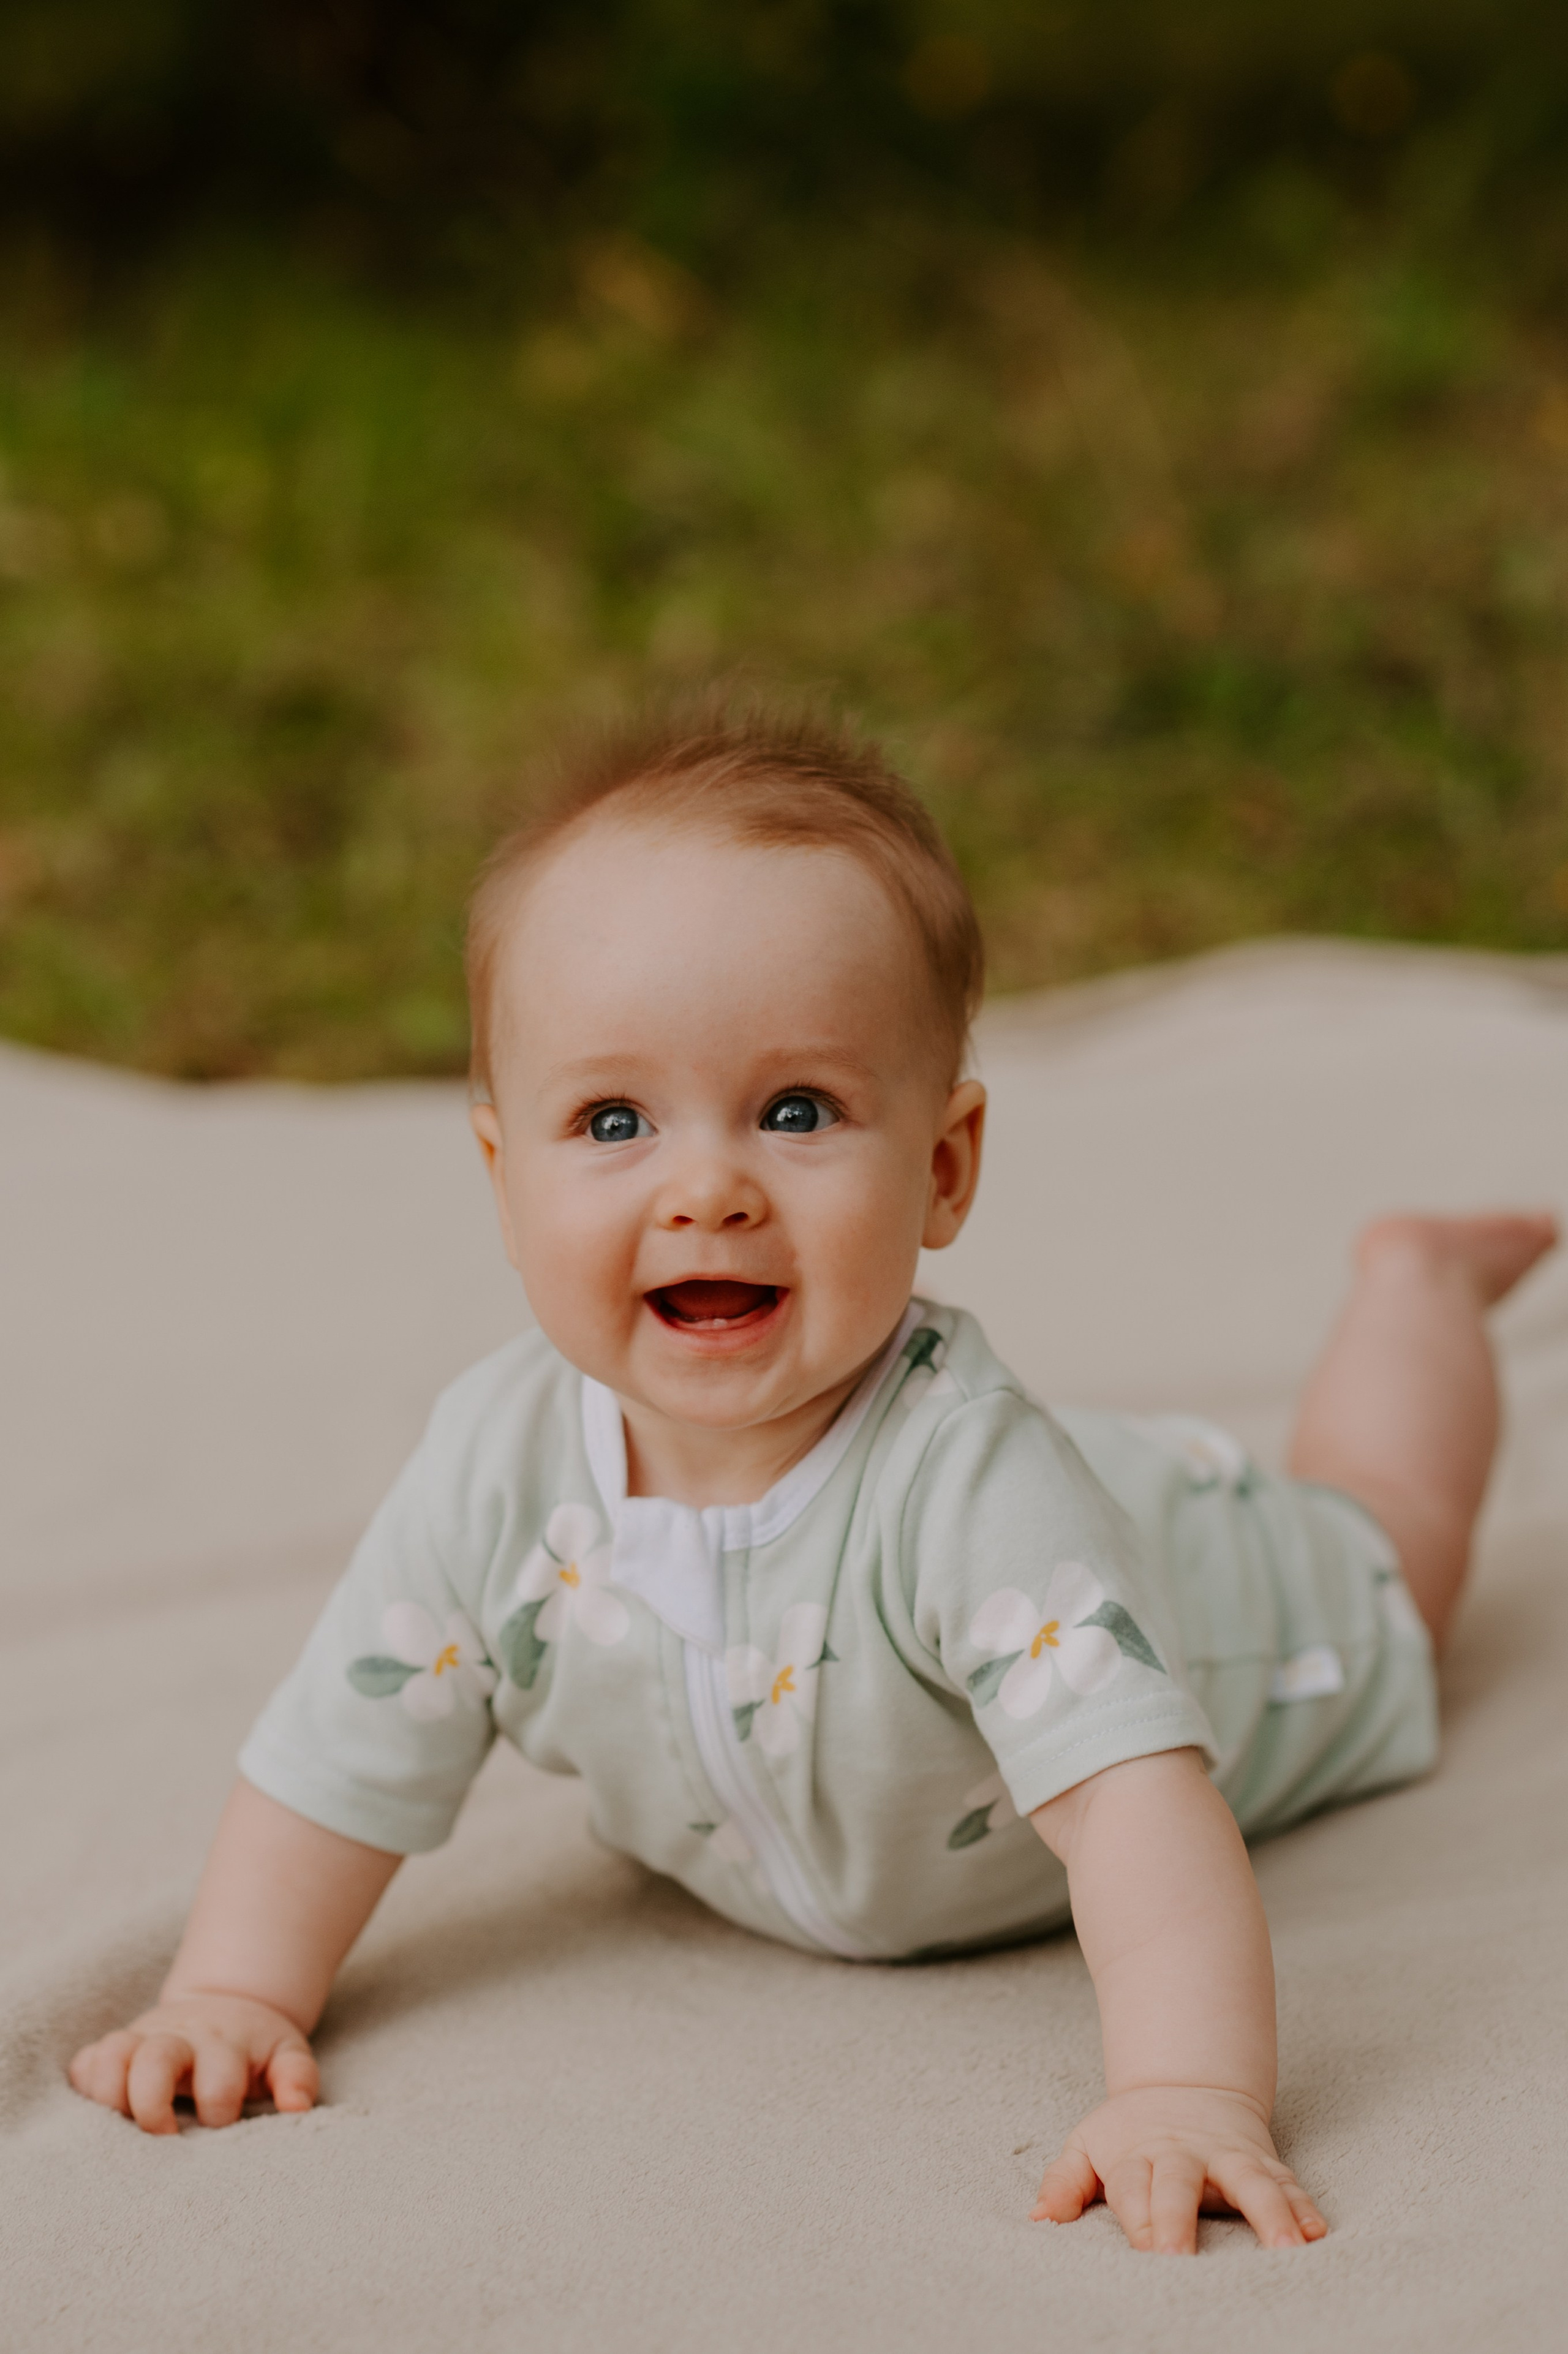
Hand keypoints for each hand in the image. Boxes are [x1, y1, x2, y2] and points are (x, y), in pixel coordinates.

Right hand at [68, 1991, 318, 2134]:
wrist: (227, 2005)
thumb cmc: (256, 2048)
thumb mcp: (287, 2053)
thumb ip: (297, 2077)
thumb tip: (297, 2108)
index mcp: (225, 2045)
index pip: (219, 2080)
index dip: (219, 2111)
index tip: (221, 2127)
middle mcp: (181, 2039)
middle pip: (154, 2059)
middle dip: (152, 2103)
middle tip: (163, 2135)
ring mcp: (145, 2041)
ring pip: (112, 2054)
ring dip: (109, 2092)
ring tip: (120, 2124)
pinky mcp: (119, 2049)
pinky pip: (85, 2061)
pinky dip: (85, 2084)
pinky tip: (97, 2108)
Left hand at [1032, 2085, 1326, 2253]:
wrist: (1184, 2088)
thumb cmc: (1130, 2134)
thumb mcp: (1087, 2146)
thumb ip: (1064, 2183)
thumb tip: (1038, 2218)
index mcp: (1138, 2155)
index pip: (1132, 2187)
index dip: (1136, 2217)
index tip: (1143, 2248)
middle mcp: (1184, 2155)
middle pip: (1178, 2184)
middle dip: (1176, 2219)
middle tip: (1176, 2256)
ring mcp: (1227, 2157)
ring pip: (1250, 2182)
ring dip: (1269, 2214)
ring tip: (1288, 2248)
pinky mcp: (1261, 2163)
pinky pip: (1287, 2183)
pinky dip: (1304, 2206)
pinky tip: (1318, 2233)